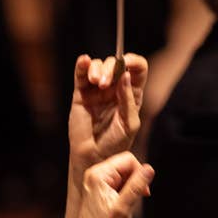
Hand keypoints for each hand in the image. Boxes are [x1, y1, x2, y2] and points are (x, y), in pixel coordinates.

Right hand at [69, 54, 146, 187]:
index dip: (133, 61)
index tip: (126, 63)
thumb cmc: (115, 143)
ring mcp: (97, 89)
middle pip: (115, 64)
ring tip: (95, 82)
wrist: (94, 156)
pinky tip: (84, 61)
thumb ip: (128, 100)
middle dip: (110, 68)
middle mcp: (115, 88)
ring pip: (98, 66)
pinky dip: (82, 64)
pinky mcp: (81, 93)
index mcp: (132, 93)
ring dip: (97, 68)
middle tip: (104, 83)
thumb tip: (125, 75)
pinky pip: (81, 74)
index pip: (137, 69)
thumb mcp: (129, 123)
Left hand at [75, 152, 154, 217]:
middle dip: (135, 180)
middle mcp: (94, 174)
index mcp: (98, 174)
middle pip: (125, 165)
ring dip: (131, 186)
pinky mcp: (99, 188)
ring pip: (123, 173)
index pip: (128, 159)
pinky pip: (118, 181)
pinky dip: (125, 190)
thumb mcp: (124, 207)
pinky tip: (123, 203)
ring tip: (127, 203)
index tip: (144, 192)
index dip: (140, 173)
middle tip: (136, 198)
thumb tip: (149, 168)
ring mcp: (95, 181)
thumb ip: (136, 186)